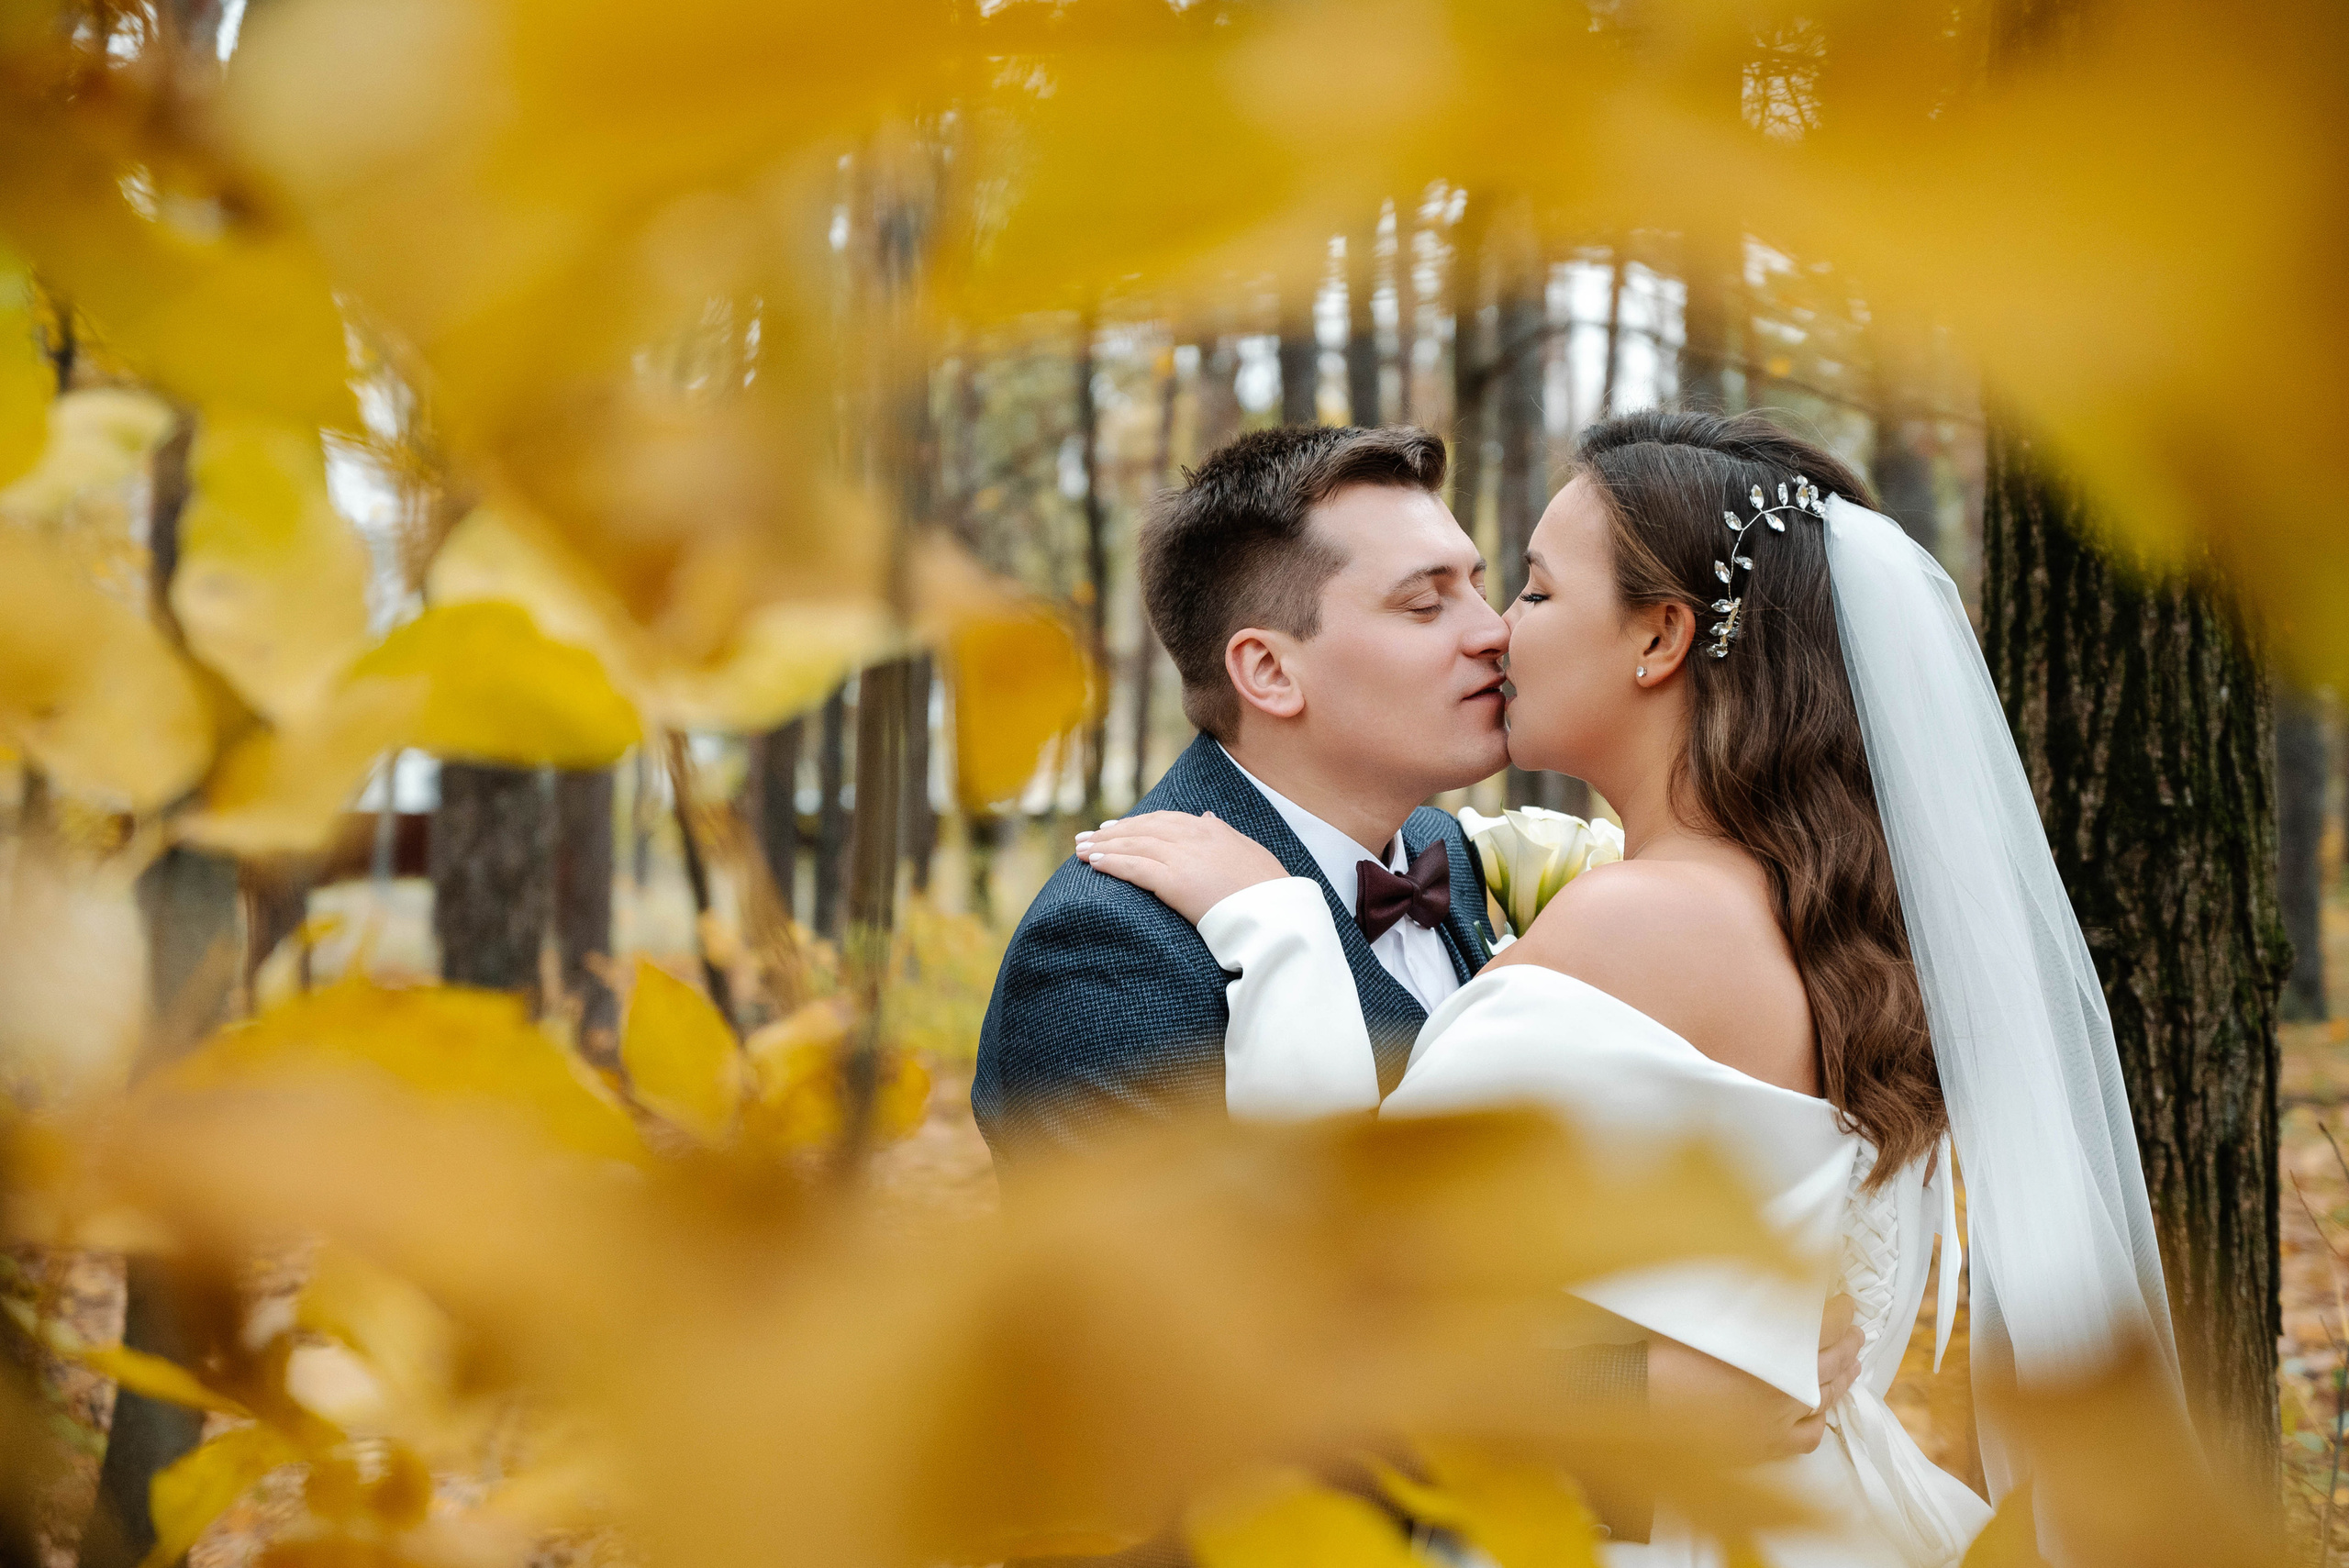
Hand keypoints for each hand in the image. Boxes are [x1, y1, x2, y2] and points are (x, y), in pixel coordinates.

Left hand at [1076, 811, 1289, 924]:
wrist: (1277, 913)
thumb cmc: (1269, 892)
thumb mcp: (1250, 853)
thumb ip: (1225, 834)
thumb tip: (1207, 817)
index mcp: (1212, 830)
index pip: (1165, 820)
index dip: (1137, 822)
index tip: (1116, 827)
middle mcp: (1195, 837)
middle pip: (1143, 828)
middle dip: (1112, 832)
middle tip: (1087, 837)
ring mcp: (1184, 857)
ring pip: (1134, 845)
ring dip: (1103, 845)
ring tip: (1079, 849)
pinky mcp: (1175, 880)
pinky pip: (1135, 867)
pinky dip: (1111, 862)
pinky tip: (1093, 863)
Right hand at [1646, 1294, 1862, 1462]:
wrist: (1642, 1395)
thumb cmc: (1672, 1350)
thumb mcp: (1714, 1312)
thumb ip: (1753, 1307)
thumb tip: (1776, 1292)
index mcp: (1776, 1350)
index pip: (1826, 1326)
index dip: (1841, 1312)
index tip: (1846, 1302)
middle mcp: (1787, 1388)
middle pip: (1832, 1361)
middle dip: (1847, 1342)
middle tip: (1855, 1330)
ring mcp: (1779, 1421)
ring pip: (1826, 1398)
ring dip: (1842, 1378)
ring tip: (1850, 1364)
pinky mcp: (1766, 1446)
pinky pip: (1806, 1437)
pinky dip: (1817, 1422)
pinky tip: (1819, 1411)